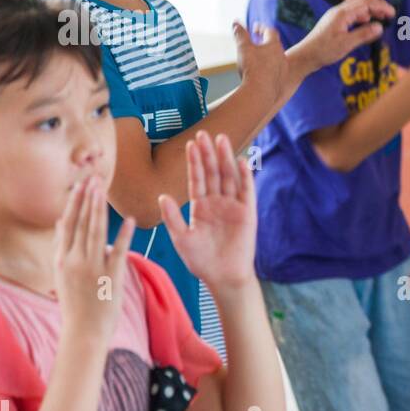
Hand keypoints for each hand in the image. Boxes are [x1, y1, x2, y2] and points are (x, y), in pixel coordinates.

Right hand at [54, 176, 135, 344]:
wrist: (83, 332)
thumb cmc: (75, 304)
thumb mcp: (62, 274)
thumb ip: (63, 248)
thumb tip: (62, 222)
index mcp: (62, 260)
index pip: (68, 225)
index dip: (74, 204)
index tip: (80, 186)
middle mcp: (74, 261)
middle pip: (81, 224)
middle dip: (87, 199)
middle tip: (93, 178)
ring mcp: (92, 268)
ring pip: (95, 232)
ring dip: (99, 209)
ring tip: (103, 190)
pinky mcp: (110, 277)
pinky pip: (118, 251)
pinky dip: (123, 235)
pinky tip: (128, 219)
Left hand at [160, 131, 256, 291]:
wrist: (224, 277)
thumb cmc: (202, 261)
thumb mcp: (181, 239)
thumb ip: (172, 218)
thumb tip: (162, 196)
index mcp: (200, 207)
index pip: (196, 179)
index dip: (194, 162)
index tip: (190, 144)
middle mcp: (217, 203)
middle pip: (212, 173)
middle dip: (208, 153)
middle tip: (204, 133)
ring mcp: (233, 206)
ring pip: (228, 177)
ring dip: (225, 158)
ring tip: (222, 139)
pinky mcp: (247, 213)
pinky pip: (246, 191)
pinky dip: (245, 176)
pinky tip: (241, 161)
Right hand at [233, 21, 288, 107]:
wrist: (262, 93)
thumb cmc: (252, 68)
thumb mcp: (243, 48)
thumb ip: (240, 34)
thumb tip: (235, 22)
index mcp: (274, 45)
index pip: (270, 31)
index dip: (262, 28)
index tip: (255, 28)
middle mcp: (282, 57)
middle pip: (275, 46)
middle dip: (265, 42)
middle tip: (258, 42)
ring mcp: (283, 70)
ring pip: (277, 60)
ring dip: (268, 57)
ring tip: (258, 59)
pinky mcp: (281, 82)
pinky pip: (276, 73)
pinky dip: (269, 70)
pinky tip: (262, 75)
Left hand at [299, 0, 395, 69]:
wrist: (306, 56)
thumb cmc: (324, 51)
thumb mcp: (346, 44)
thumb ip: (363, 34)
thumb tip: (380, 27)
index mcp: (342, 14)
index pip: (366, 3)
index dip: (381, 6)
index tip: (393, 13)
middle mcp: (338, 11)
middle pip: (362, 0)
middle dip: (377, 4)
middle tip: (390, 13)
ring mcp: (335, 15)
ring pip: (357, 5)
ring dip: (371, 8)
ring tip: (382, 17)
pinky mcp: (334, 21)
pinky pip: (352, 12)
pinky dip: (363, 14)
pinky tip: (367, 22)